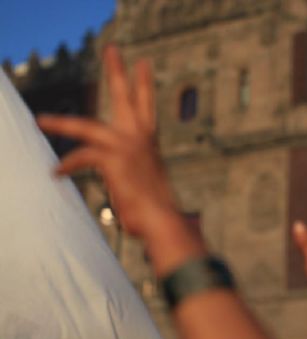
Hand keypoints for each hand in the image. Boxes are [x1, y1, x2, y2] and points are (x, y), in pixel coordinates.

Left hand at [37, 45, 176, 237]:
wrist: (162, 218)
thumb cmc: (154, 209)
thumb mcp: (144, 181)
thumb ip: (131, 170)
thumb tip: (118, 173)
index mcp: (148, 142)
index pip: (146, 106)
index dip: (143, 84)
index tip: (142, 63)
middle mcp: (140, 139)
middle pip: (125, 97)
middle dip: (117, 72)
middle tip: (111, 48)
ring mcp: (127, 146)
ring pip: (87, 127)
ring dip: (61, 124)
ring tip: (40, 119)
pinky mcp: (113, 160)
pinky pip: (81, 157)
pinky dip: (67, 165)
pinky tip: (57, 174)